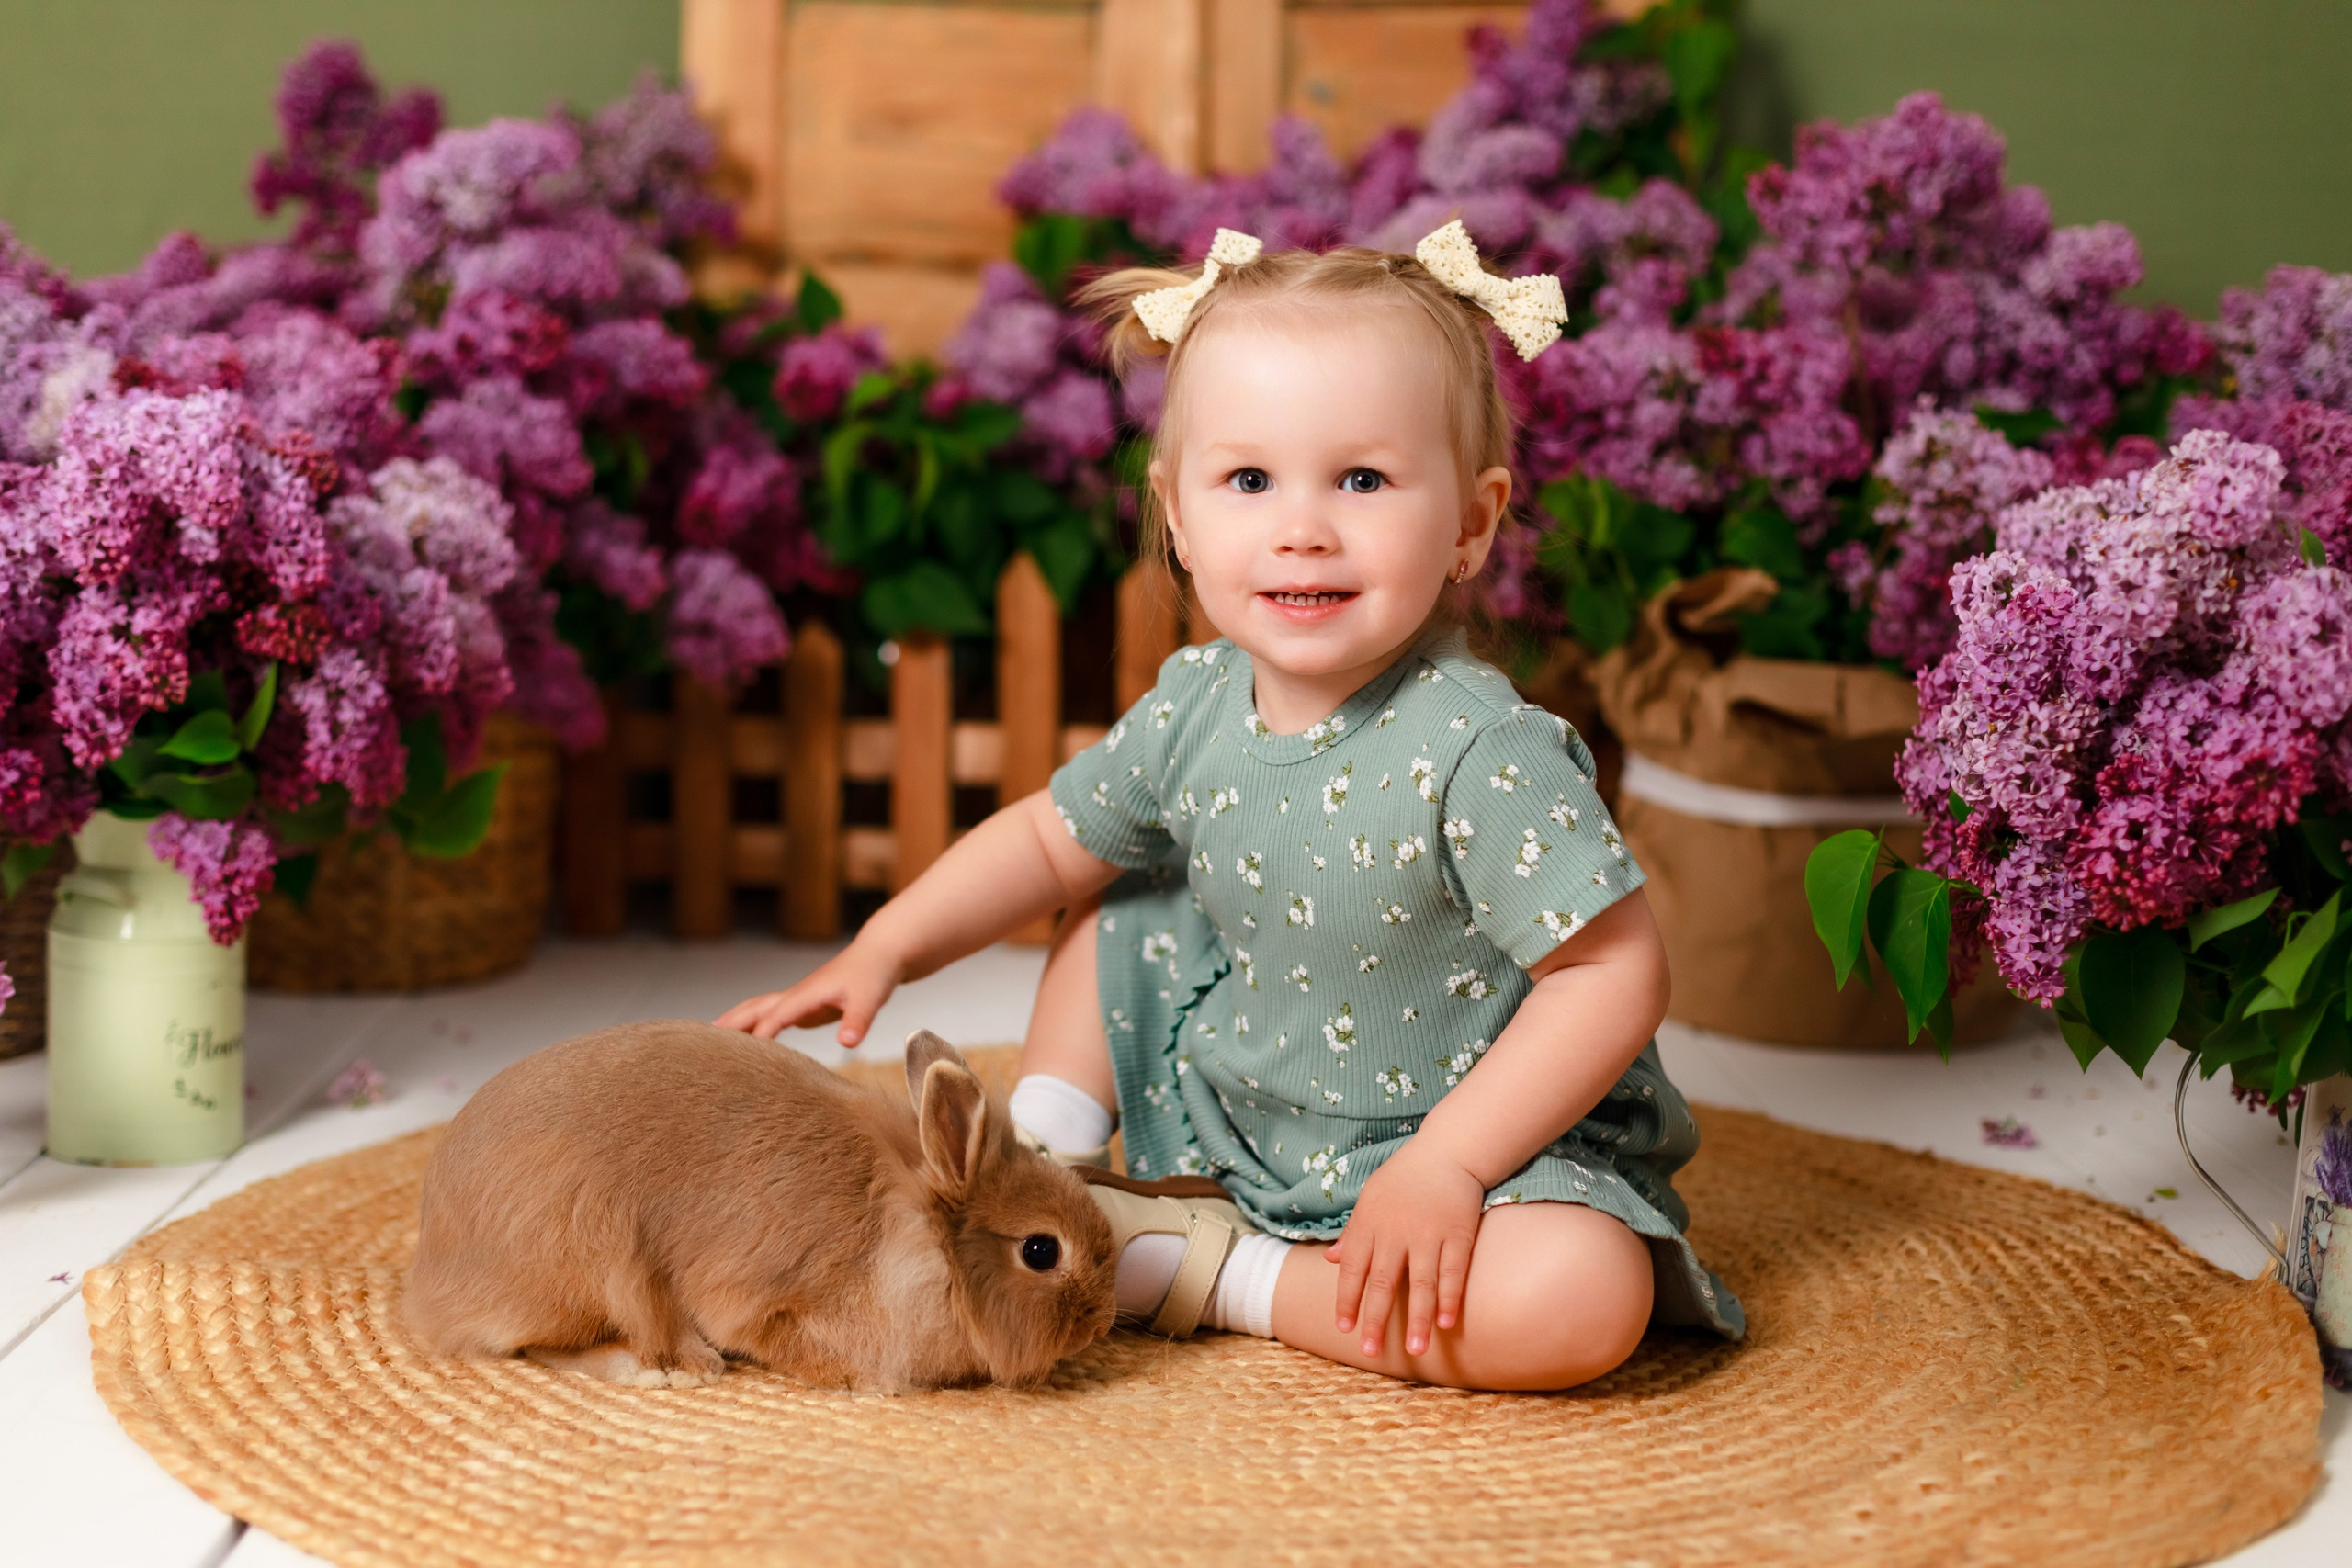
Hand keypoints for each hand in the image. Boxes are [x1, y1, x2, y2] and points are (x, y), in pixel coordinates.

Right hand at [714, 940, 901, 1045]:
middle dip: (730, 1025)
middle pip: (754, 1009)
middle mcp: (796, 995)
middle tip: (700, 1044)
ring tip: (711, 1038)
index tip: (740, 1061)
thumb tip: (846, 1044)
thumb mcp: (870, 999)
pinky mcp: (805, 1006)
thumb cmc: (874, 975)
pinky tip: (750, 1041)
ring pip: (759, 1009)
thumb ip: (857, 1022)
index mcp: (806, 994)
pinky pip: (772, 1017)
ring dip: (737, 1022)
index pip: (774, 1018)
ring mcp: (798, 999)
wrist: (879, 955)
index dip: (758, 1038)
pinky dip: (756, 1026)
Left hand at [1323, 1140, 1484, 1356]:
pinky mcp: (1458, 1233)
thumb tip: (1329, 1260)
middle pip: (1383, 1282)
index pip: (1352, 1268)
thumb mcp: (1369, 1198)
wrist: (1446, 1150)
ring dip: (1419, 1318)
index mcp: (1369, 1223)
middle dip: (1376, 1319)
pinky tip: (1446, 1322)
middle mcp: (1396, 1231)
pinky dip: (1450, 1297)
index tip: (1344, 1328)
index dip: (1347, 1299)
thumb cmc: (1403, 1177)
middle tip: (1371, 1351)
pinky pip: (1454, 1270)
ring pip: (1421, 1283)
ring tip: (1416, 1350)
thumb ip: (1352, 1232)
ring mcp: (1428, 1233)